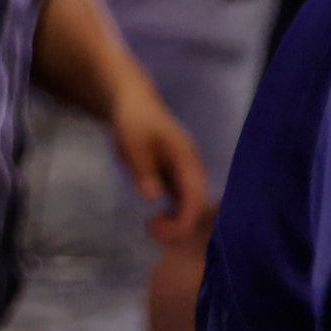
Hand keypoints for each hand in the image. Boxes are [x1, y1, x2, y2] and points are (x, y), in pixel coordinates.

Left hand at [109, 80, 208, 242]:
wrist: (133, 101)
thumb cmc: (133, 119)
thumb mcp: (132, 143)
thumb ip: (143, 169)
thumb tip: (152, 197)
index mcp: (186, 158)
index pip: (195, 195)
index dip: (183, 218)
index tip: (159, 229)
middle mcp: (192, 167)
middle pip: (198, 203)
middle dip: (180, 224)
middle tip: (151, 229)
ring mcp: (185, 170)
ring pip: (192, 202)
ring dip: (178, 220)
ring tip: (153, 227)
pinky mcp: (177, 173)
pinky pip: (183, 198)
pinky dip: (175, 213)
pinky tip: (158, 219)